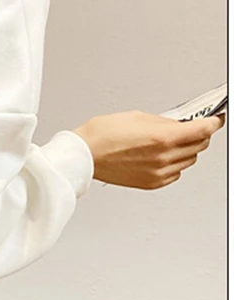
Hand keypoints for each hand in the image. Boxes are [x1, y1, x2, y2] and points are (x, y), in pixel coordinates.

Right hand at [72, 110, 224, 189]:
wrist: (83, 155)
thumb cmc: (101, 135)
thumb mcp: (137, 117)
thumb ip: (164, 122)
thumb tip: (179, 125)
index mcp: (162, 138)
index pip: (203, 130)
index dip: (213, 122)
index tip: (216, 119)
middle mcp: (164, 157)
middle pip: (199, 146)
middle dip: (198, 135)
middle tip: (191, 128)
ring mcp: (159, 172)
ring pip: (189, 161)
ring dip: (186, 150)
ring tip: (170, 142)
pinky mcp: (152, 183)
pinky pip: (176, 174)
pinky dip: (175, 165)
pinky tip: (162, 156)